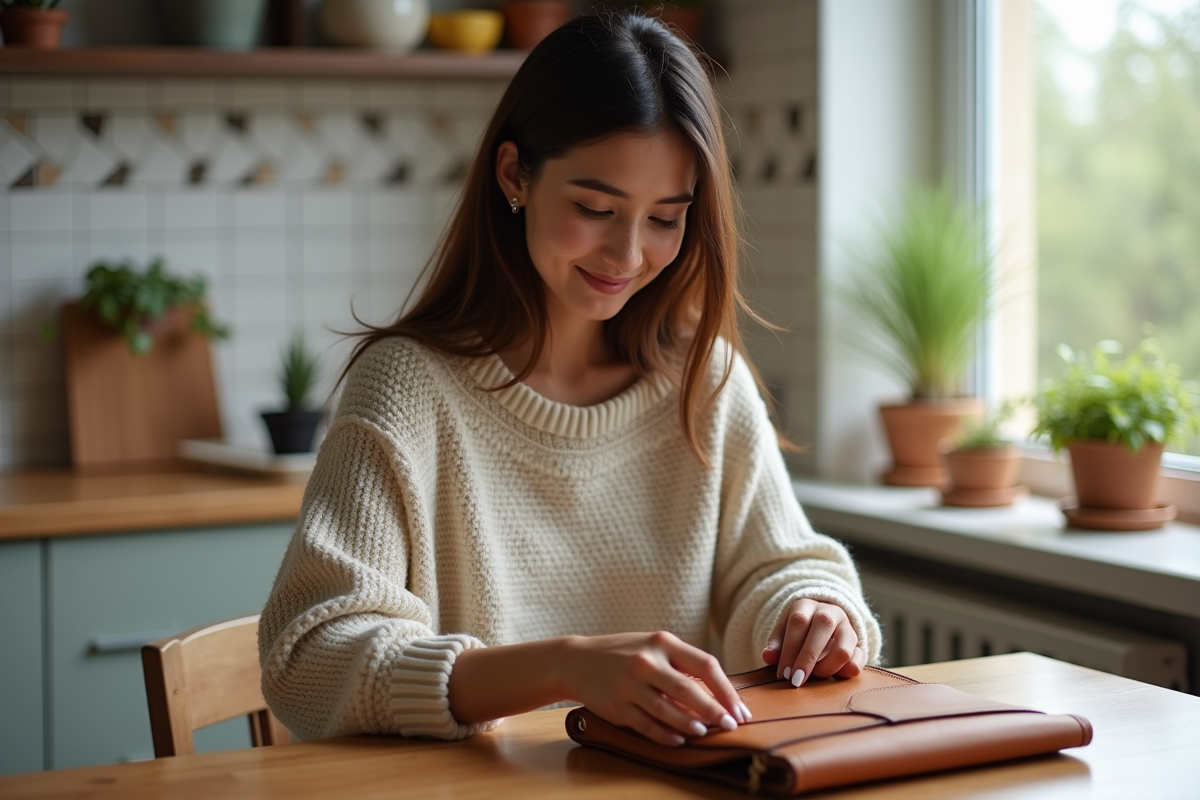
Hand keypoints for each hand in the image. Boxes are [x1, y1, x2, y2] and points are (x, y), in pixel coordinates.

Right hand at [560, 632, 750, 746]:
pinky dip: (666, 735)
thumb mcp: (652, 646)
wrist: (576, 660)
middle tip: (730, 725)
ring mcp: (630, 685)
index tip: (739, 708)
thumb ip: (680, 663)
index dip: (726, 690)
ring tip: (705, 732)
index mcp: (662, 642)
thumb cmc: (623, 653)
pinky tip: (679, 740)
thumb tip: (715, 692)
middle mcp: (647, 662)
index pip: (705, 665)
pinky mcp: (617, 706)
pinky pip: (647, 725)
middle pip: (689, 690)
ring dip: (691, 725)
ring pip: (668, 711)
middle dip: (714, 711)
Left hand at [761, 598, 864, 686]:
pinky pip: (858, 661)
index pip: (798, 621)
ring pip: (843, 648)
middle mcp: (830, 612)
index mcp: (807, 605)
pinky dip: (844, 673)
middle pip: (822, 627)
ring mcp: (848, 627)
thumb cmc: (798, 631)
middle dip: (807, 658)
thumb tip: (767, 656)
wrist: (825, 623)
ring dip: (826, 668)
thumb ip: (777, 644)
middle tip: (796, 681)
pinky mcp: (860, 645)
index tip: (783, 673)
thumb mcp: (784, 632)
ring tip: (814, 676)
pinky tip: (832, 678)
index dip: (790, 649)